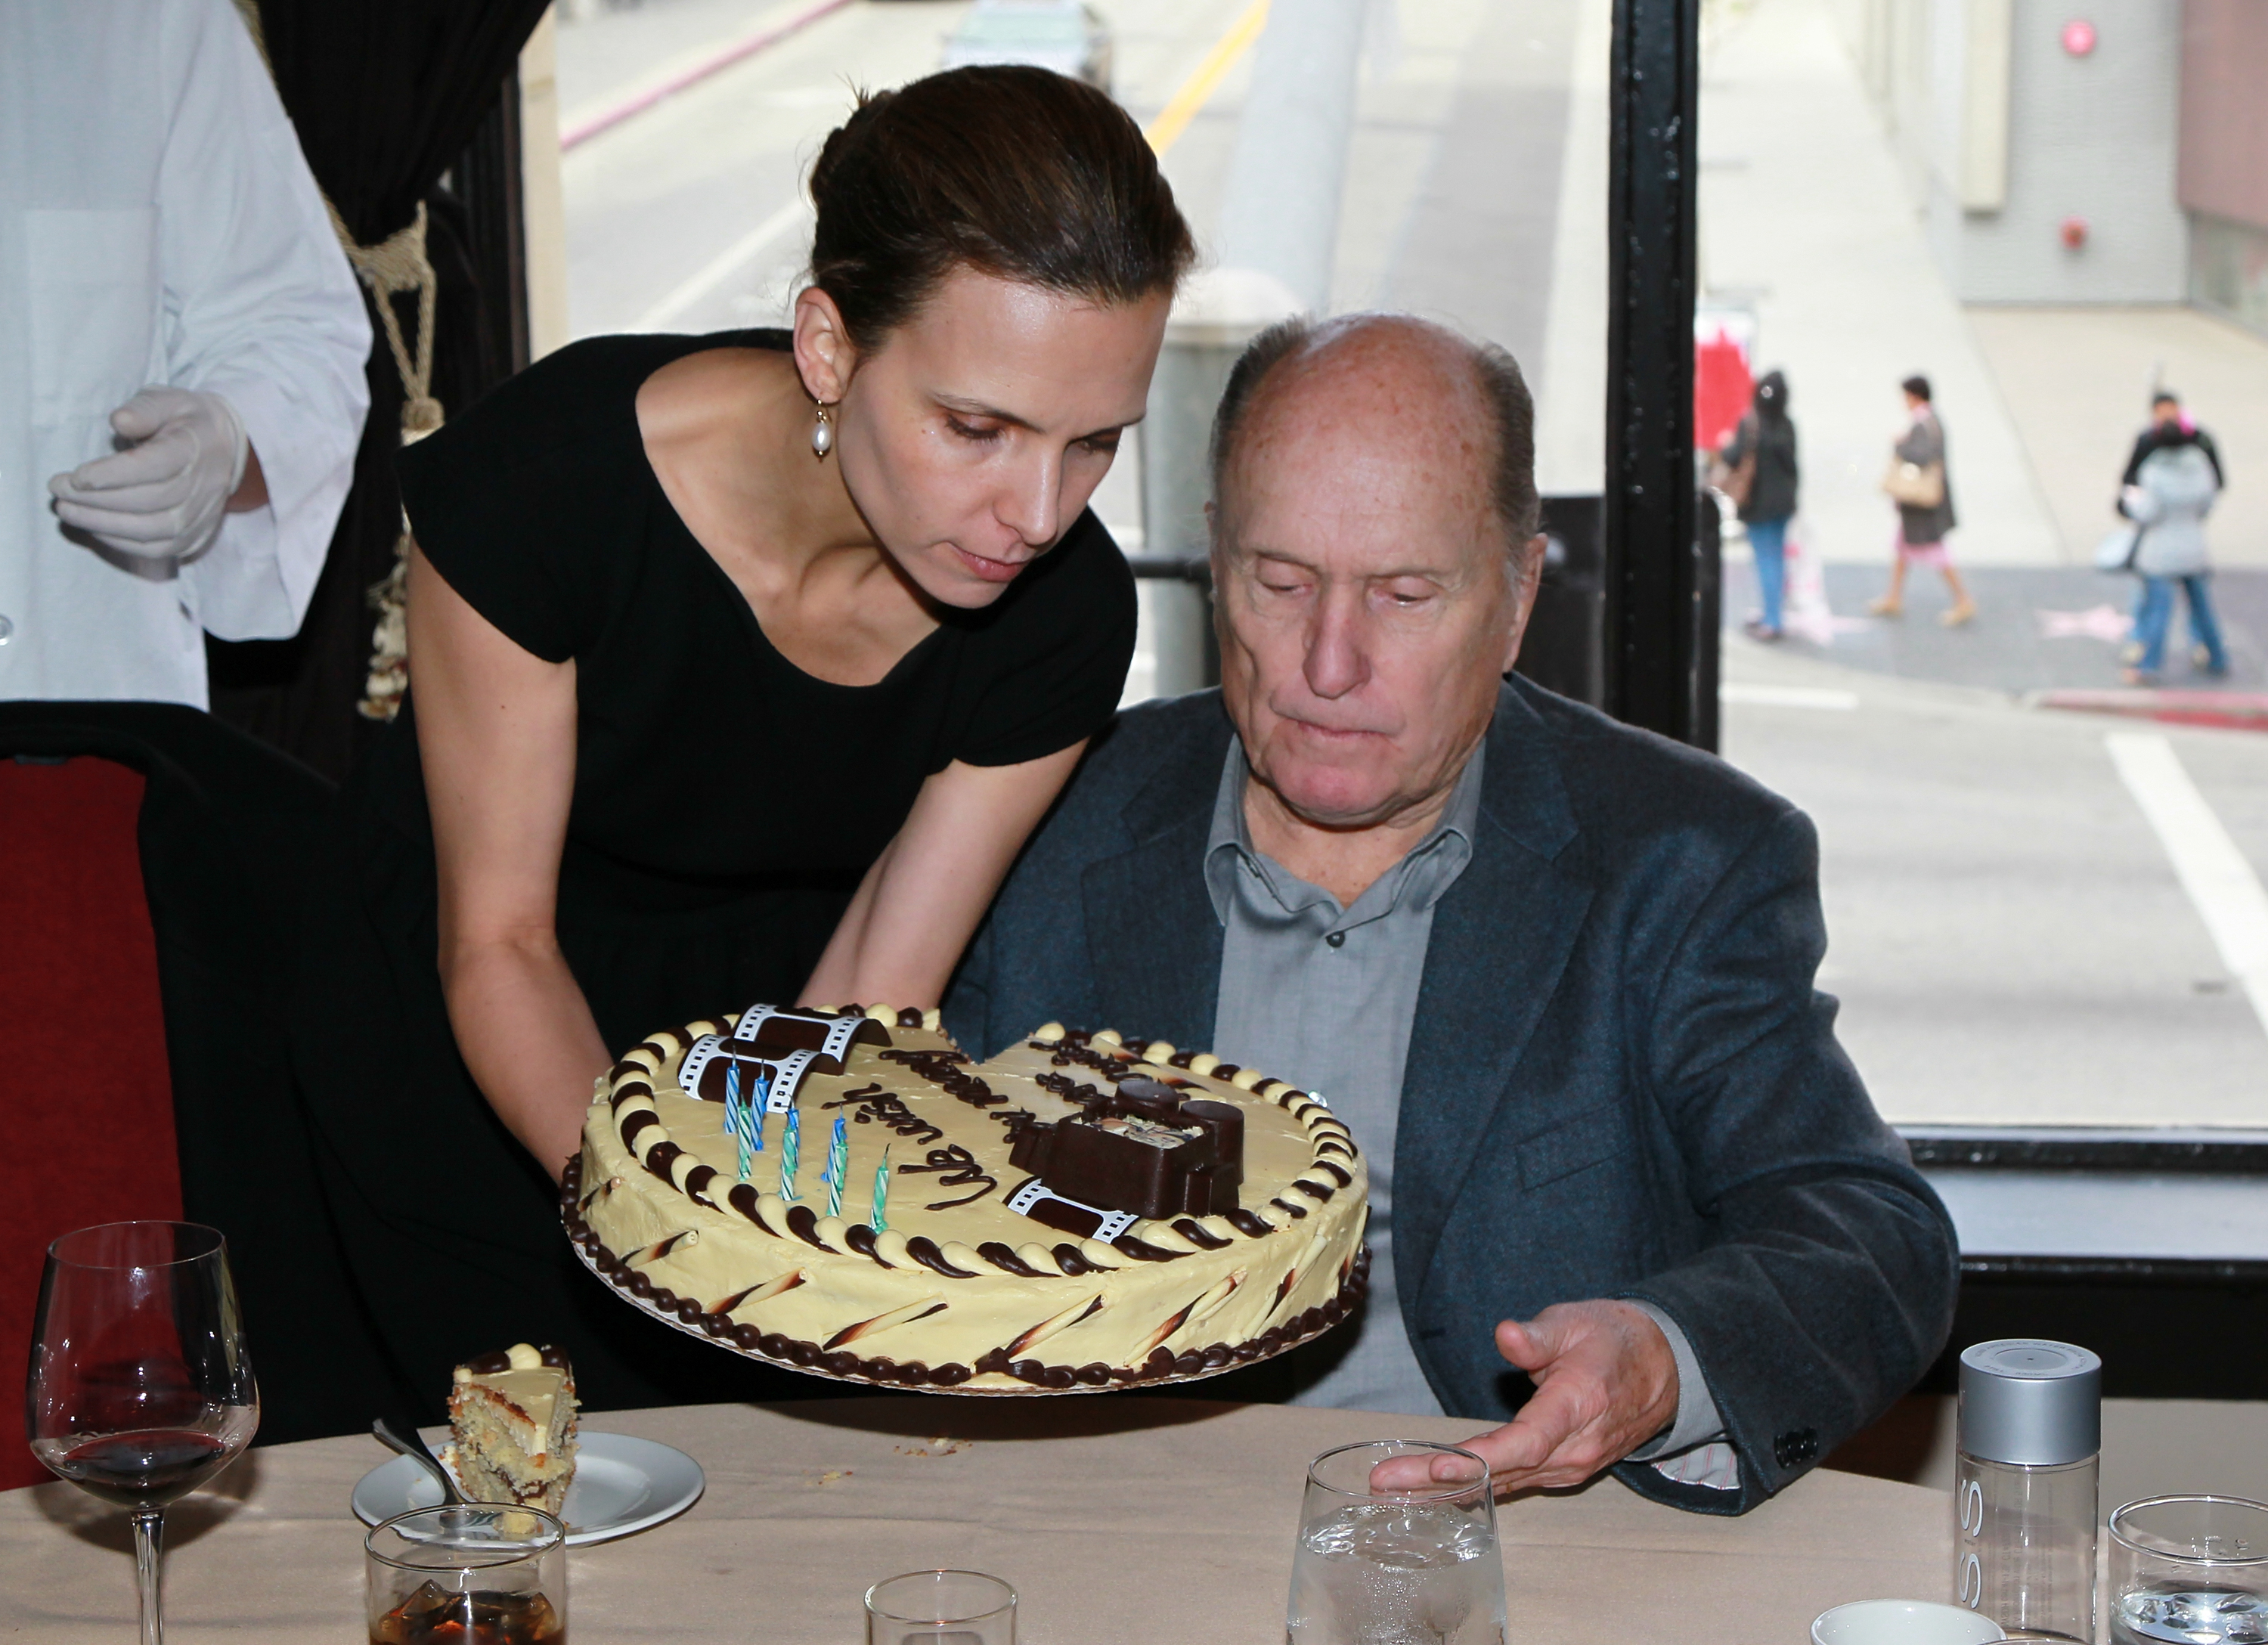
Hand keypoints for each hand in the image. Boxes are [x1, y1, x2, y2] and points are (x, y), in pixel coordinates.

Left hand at [48, 387, 249, 561]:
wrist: (225, 449)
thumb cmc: (184, 422)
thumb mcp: (166, 401)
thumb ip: (143, 409)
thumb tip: (120, 421)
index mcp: (196, 448)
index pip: (156, 467)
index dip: (114, 475)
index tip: (77, 476)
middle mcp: (204, 486)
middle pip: (150, 501)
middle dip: (97, 499)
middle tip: (58, 489)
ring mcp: (201, 515)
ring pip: (152, 530)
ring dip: (103, 523)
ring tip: (67, 510)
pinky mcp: (194, 535)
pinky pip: (157, 549)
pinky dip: (122, 542)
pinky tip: (94, 526)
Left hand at [1372, 1300, 1680, 1495]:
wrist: (1662, 1370)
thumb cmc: (1613, 1340)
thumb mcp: (1576, 1322)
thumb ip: (1538, 1336)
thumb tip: (1505, 1335)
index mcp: (1577, 1406)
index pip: (1524, 1443)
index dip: (1477, 1459)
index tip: (1435, 1467)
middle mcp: (1574, 1448)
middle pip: (1501, 1471)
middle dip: (1439, 1481)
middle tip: (1384, 1482)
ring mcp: (1569, 1466)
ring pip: (1503, 1484)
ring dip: (1448, 1491)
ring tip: (1393, 1491)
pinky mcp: (1561, 1471)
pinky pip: (1512, 1483)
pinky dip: (1471, 1490)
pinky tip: (1432, 1495)